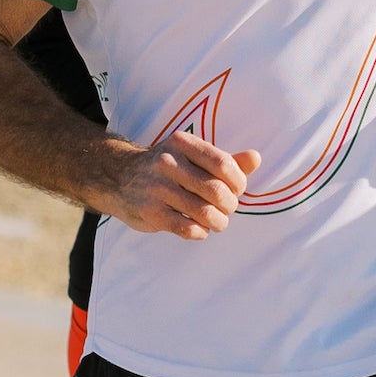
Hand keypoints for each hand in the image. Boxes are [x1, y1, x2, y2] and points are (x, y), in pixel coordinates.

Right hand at [97, 127, 253, 237]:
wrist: (119, 178)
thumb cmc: (168, 168)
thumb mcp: (193, 156)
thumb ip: (226, 160)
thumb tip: (256, 158)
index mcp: (183, 144)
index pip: (224, 164)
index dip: (239, 182)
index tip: (237, 190)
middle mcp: (168, 163)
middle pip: (217, 191)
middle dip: (230, 205)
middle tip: (227, 208)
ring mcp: (157, 188)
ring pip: (204, 213)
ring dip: (219, 222)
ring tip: (217, 221)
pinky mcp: (150, 212)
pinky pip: (187, 228)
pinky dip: (201, 232)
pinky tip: (200, 229)